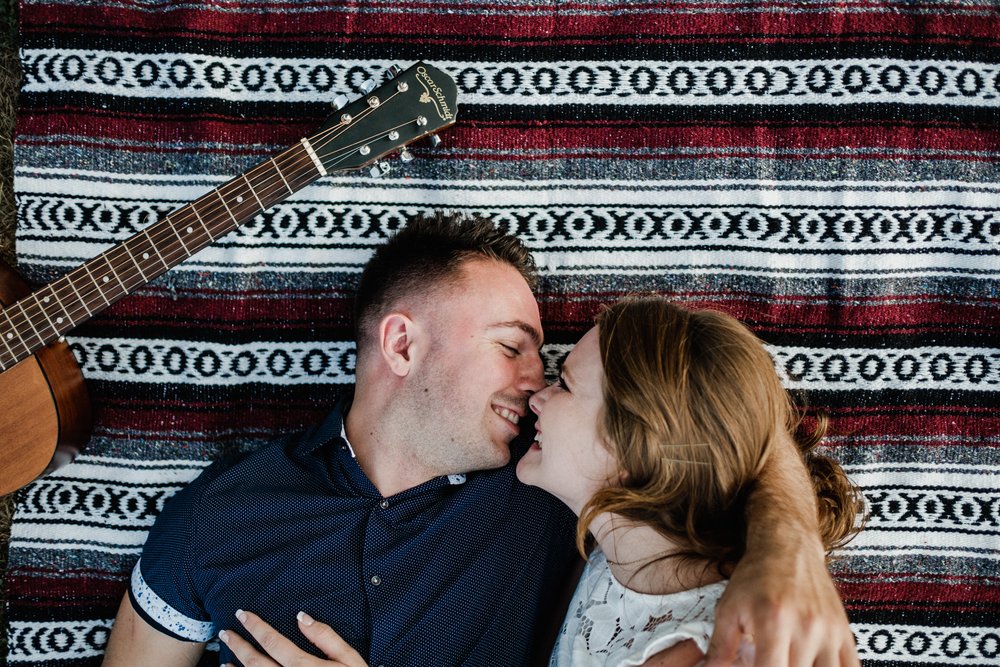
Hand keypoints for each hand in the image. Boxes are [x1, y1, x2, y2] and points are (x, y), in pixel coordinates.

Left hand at [219, 609, 367, 666]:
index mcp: (304, 666)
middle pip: (255, 661)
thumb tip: (302, 616)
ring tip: (225, 660)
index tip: (242, 614)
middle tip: (226, 632)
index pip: (272, 641)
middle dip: (238, 645)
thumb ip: (326, 637)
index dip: (255, 626)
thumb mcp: (349, 659)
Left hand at [703, 540, 858, 666]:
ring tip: (788, 661)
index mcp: (773, 621)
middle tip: (768, 661)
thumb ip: (720, 645)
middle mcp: (806, 627)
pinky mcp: (845, 633)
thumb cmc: (756, 577)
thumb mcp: (729, 607)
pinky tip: (814, 665)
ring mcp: (829, 631)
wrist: (788, 548)